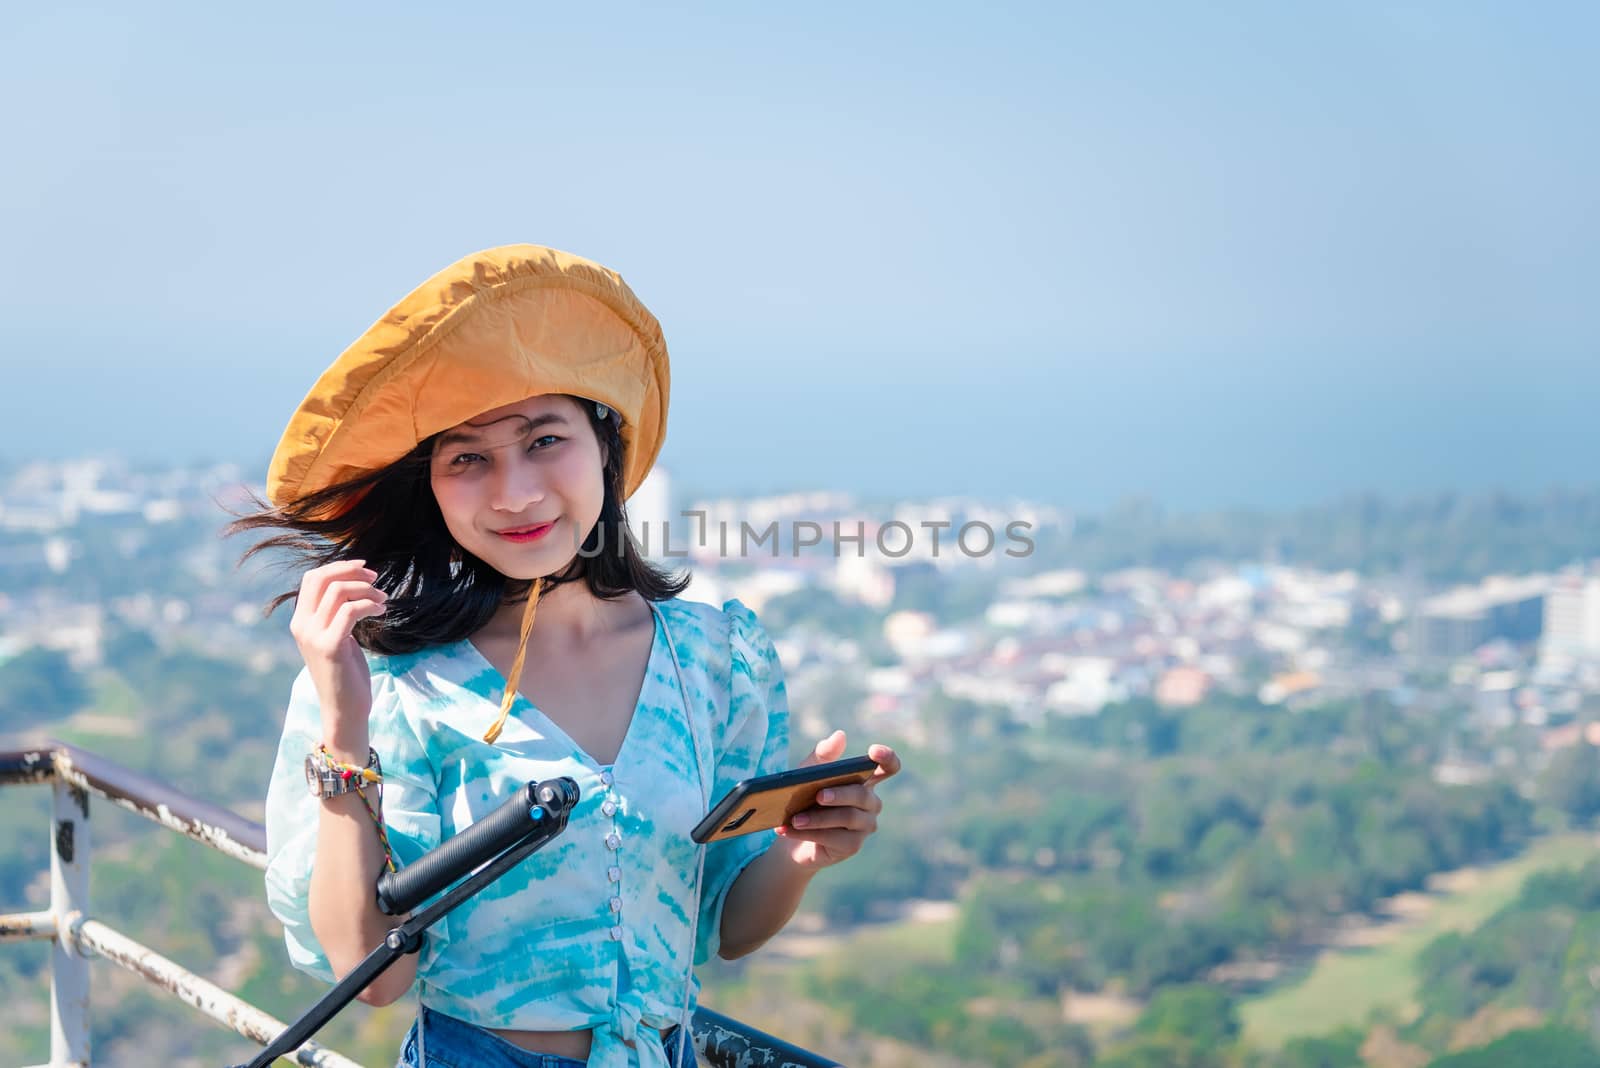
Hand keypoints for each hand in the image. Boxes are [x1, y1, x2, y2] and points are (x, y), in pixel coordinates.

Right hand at [288, 559, 388, 750]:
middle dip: (352, 571)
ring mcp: (313, 636)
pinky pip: (351, 610)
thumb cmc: (345, 671)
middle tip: (376, 578)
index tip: (364, 569)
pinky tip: (381, 611)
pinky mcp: (330, 646)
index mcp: (301, 621)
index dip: (339, 567)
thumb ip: (336, 613)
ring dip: (367, 590)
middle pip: (323, 579)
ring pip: (339, 592)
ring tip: (383, 600)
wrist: (344, 708)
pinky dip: (370, 604)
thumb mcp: (336, 636)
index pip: (312, 578)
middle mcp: (302, 626)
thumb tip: (354, 584)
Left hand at [774, 730, 900, 871]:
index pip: (888, 768)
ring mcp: (865, 826)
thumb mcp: (808, 774)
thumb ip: (823, 755)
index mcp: (866, 781)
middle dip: (839, 794)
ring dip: (818, 818)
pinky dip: (810, 833)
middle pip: (862, 795)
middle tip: (818, 795)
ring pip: (848, 818)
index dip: (887, 758)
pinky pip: (834, 838)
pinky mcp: (852, 846)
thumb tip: (840, 735)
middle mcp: (871, 803)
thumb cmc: (805, 799)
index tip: (873, 751)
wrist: (793, 836)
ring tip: (795, 818)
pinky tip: (790, 830)